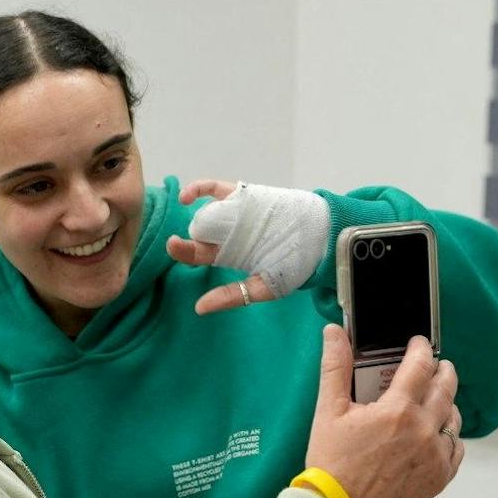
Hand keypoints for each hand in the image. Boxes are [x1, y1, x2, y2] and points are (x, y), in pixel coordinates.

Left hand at [165, 180, 330, 314]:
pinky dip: (198, 189)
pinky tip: (186, 196)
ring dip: (192, 214)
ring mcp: (234, 212)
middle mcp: (228, 233)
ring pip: (205, 211)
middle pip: (198, 233)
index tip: (175, 248)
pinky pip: (216, 189)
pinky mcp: (244, 195)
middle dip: (185, 238)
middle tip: (176, 242)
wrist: (323, 236)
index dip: (184, 252)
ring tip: (187, 217)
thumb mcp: (265, 287)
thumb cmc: (297, 264)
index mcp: (230, 255)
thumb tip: (199, 308)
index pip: (199, 255)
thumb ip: (233, 296)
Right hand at [304, 327, 462, 497]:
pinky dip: (449, 435)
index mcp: (397, 410)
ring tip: (434, 399)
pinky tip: (435, 433)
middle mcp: (423, 430)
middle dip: (441, 370)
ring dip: (446, 401)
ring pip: (454, 416)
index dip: (421, 349)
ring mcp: (435, 454)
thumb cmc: (333, 466)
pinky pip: (456, 447)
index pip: (420, 365)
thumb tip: (335, 334)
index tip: (418, 344)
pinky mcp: (440, 476)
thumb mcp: (328, 413)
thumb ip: (335, 368)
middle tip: (434, 366)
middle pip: (446, 386)